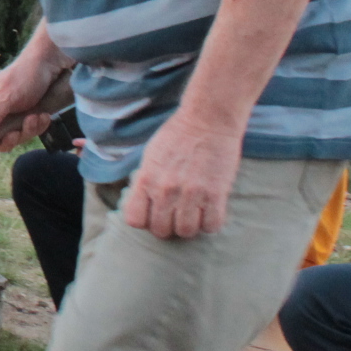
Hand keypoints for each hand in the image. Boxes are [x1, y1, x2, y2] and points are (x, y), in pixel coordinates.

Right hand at [0, 28, 70, 149]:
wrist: (49, 65)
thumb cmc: (23, 76)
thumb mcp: (6, 98)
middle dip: (5, 140)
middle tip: (15, 134)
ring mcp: (9, 117)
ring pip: (11, 138)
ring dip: (26, 131)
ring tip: (35, 117)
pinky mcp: (25, 118)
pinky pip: (28, 133)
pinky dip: (37, 126)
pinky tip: (43, 116)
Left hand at [120, 110, 243, 239]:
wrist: (208, 119)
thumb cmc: (178, 135)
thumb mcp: (151, 156)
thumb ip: (146, 181)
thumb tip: (144, 203)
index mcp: (146, 179)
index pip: (135, 220)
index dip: (145, 221)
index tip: (154, 214)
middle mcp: (165, 190)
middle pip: (161, 230)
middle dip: (169, 226)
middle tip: (177, 215)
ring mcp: (191, 193)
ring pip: (186, 232)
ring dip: (191, 226)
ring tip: (195, 213)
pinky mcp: (215, 194)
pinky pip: (212, 226)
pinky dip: (211, 223)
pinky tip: (210, 211)